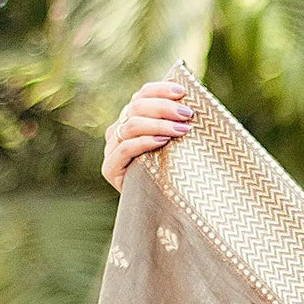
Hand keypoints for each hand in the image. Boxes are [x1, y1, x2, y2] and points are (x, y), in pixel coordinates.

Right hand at [102, 77, 192, 191]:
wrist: (158, 213)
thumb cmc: (170, 176)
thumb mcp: (174, 146)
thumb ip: (175, 124)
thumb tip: (194, 102)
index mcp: (130, 119)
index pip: (141, 95)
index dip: (160, 90)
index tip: (182, 91)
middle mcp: (117, 130)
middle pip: (137, 107)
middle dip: (164, 108)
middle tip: (187, 115)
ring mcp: (111, 149)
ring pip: (132, 125)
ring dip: (159, 125)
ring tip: (182, 130)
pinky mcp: (110, 169)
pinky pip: (126, 149)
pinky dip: (145, 142)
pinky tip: (163, 142)